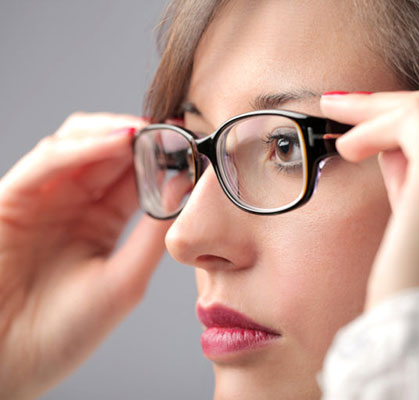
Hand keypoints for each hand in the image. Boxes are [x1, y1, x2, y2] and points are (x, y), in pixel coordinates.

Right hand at [0, 113, 170, 398]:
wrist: (9, 362)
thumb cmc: (66, 330)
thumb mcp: (125, 279)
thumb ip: (153, 233)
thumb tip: (187, 187)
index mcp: (102, 220)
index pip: (135, 175)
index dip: (163, 155)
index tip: (193, 140)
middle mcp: (74, 203)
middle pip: (110, 152)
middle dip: (144, 137)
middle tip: (175, 127)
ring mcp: (45, 197)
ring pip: (79, 144)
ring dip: (116, 132)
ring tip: (151, 130)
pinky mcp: (14, 198)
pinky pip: (48, 160)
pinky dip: (83, 145)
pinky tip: (117, 140)